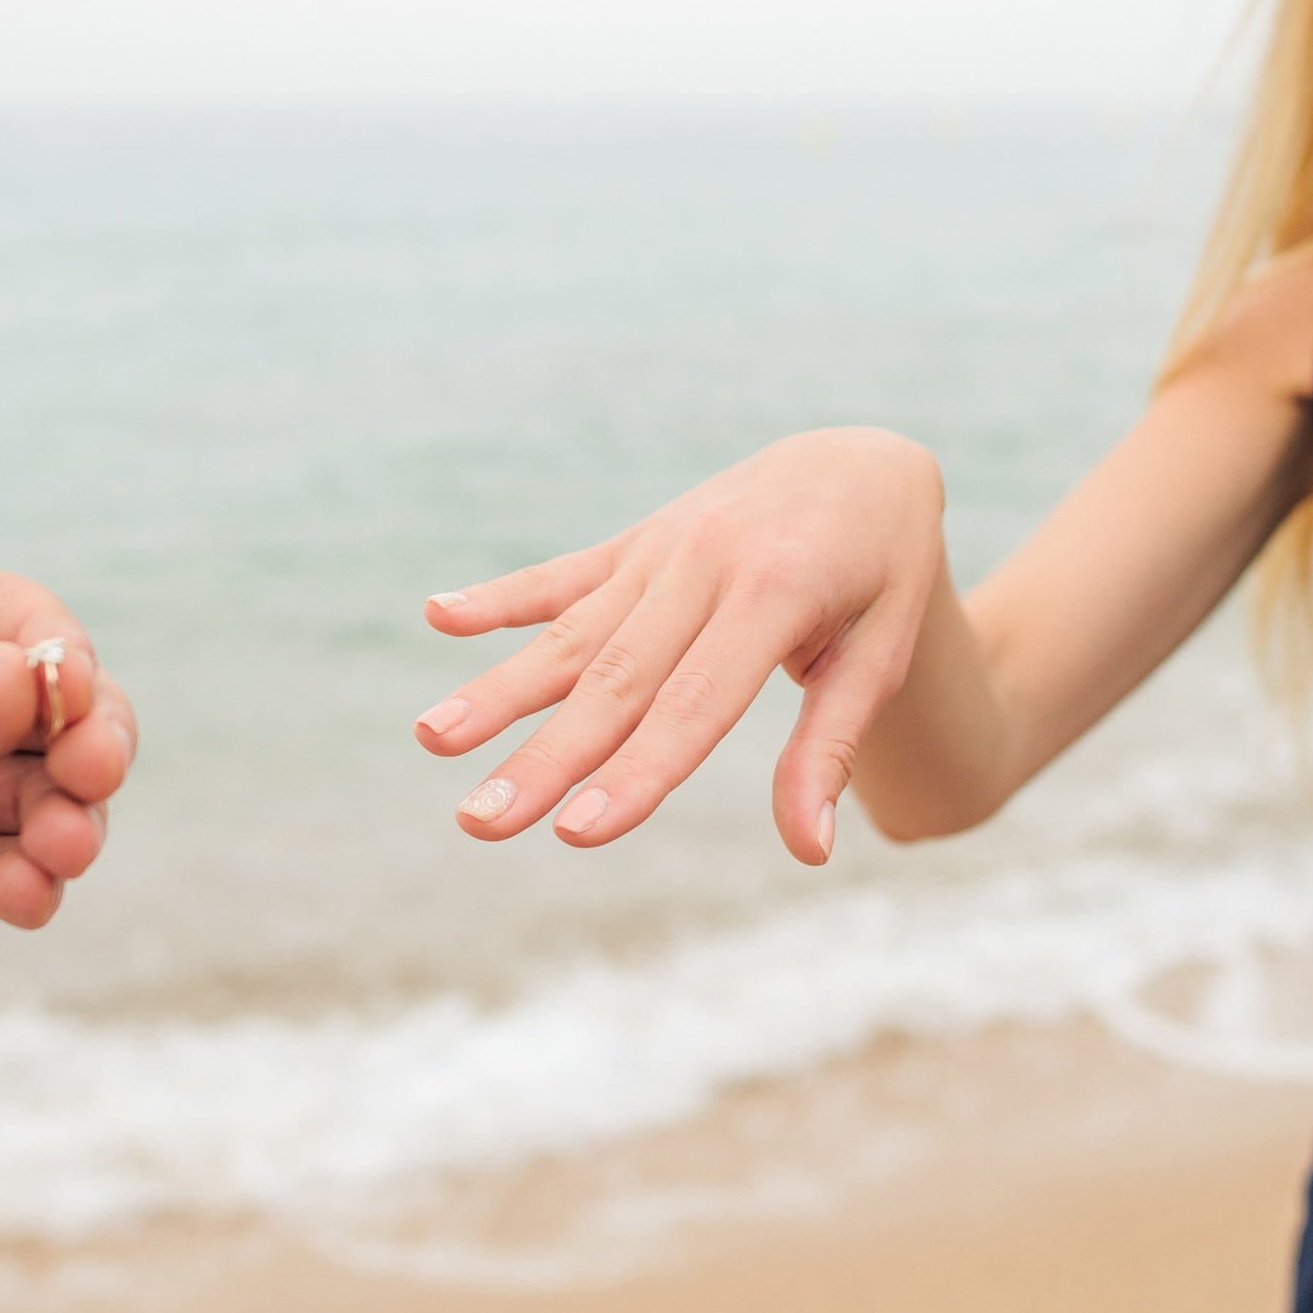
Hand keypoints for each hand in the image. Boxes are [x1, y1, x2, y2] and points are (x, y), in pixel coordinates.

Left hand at [0, 566, 136, 1048]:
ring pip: (47, 797)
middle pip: (53, 709)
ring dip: (71, 819)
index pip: (6, 615)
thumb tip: (26, 682)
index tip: (69, 698)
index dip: (55, 652)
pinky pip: (8, 878)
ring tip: (58, 852)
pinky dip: (32, 886)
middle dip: (88, 739)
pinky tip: (21, 897)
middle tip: (92, 776)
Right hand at [413, 428, 944, 863]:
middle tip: (480, 822)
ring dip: (498, 690)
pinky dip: (500, 596)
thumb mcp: (882, 654)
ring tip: (430, 738)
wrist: (860, 461)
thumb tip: (809, 851)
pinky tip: (438, 614)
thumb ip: (830, 748)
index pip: (695, 703)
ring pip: (571, 634)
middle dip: (543, 758)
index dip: (635, 771)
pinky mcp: (634, 542)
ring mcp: (661, 550)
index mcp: (776, 594)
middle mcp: (705, 565)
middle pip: (614, 681)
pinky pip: (561, 574)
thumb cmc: (881, 575)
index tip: (576, 831)